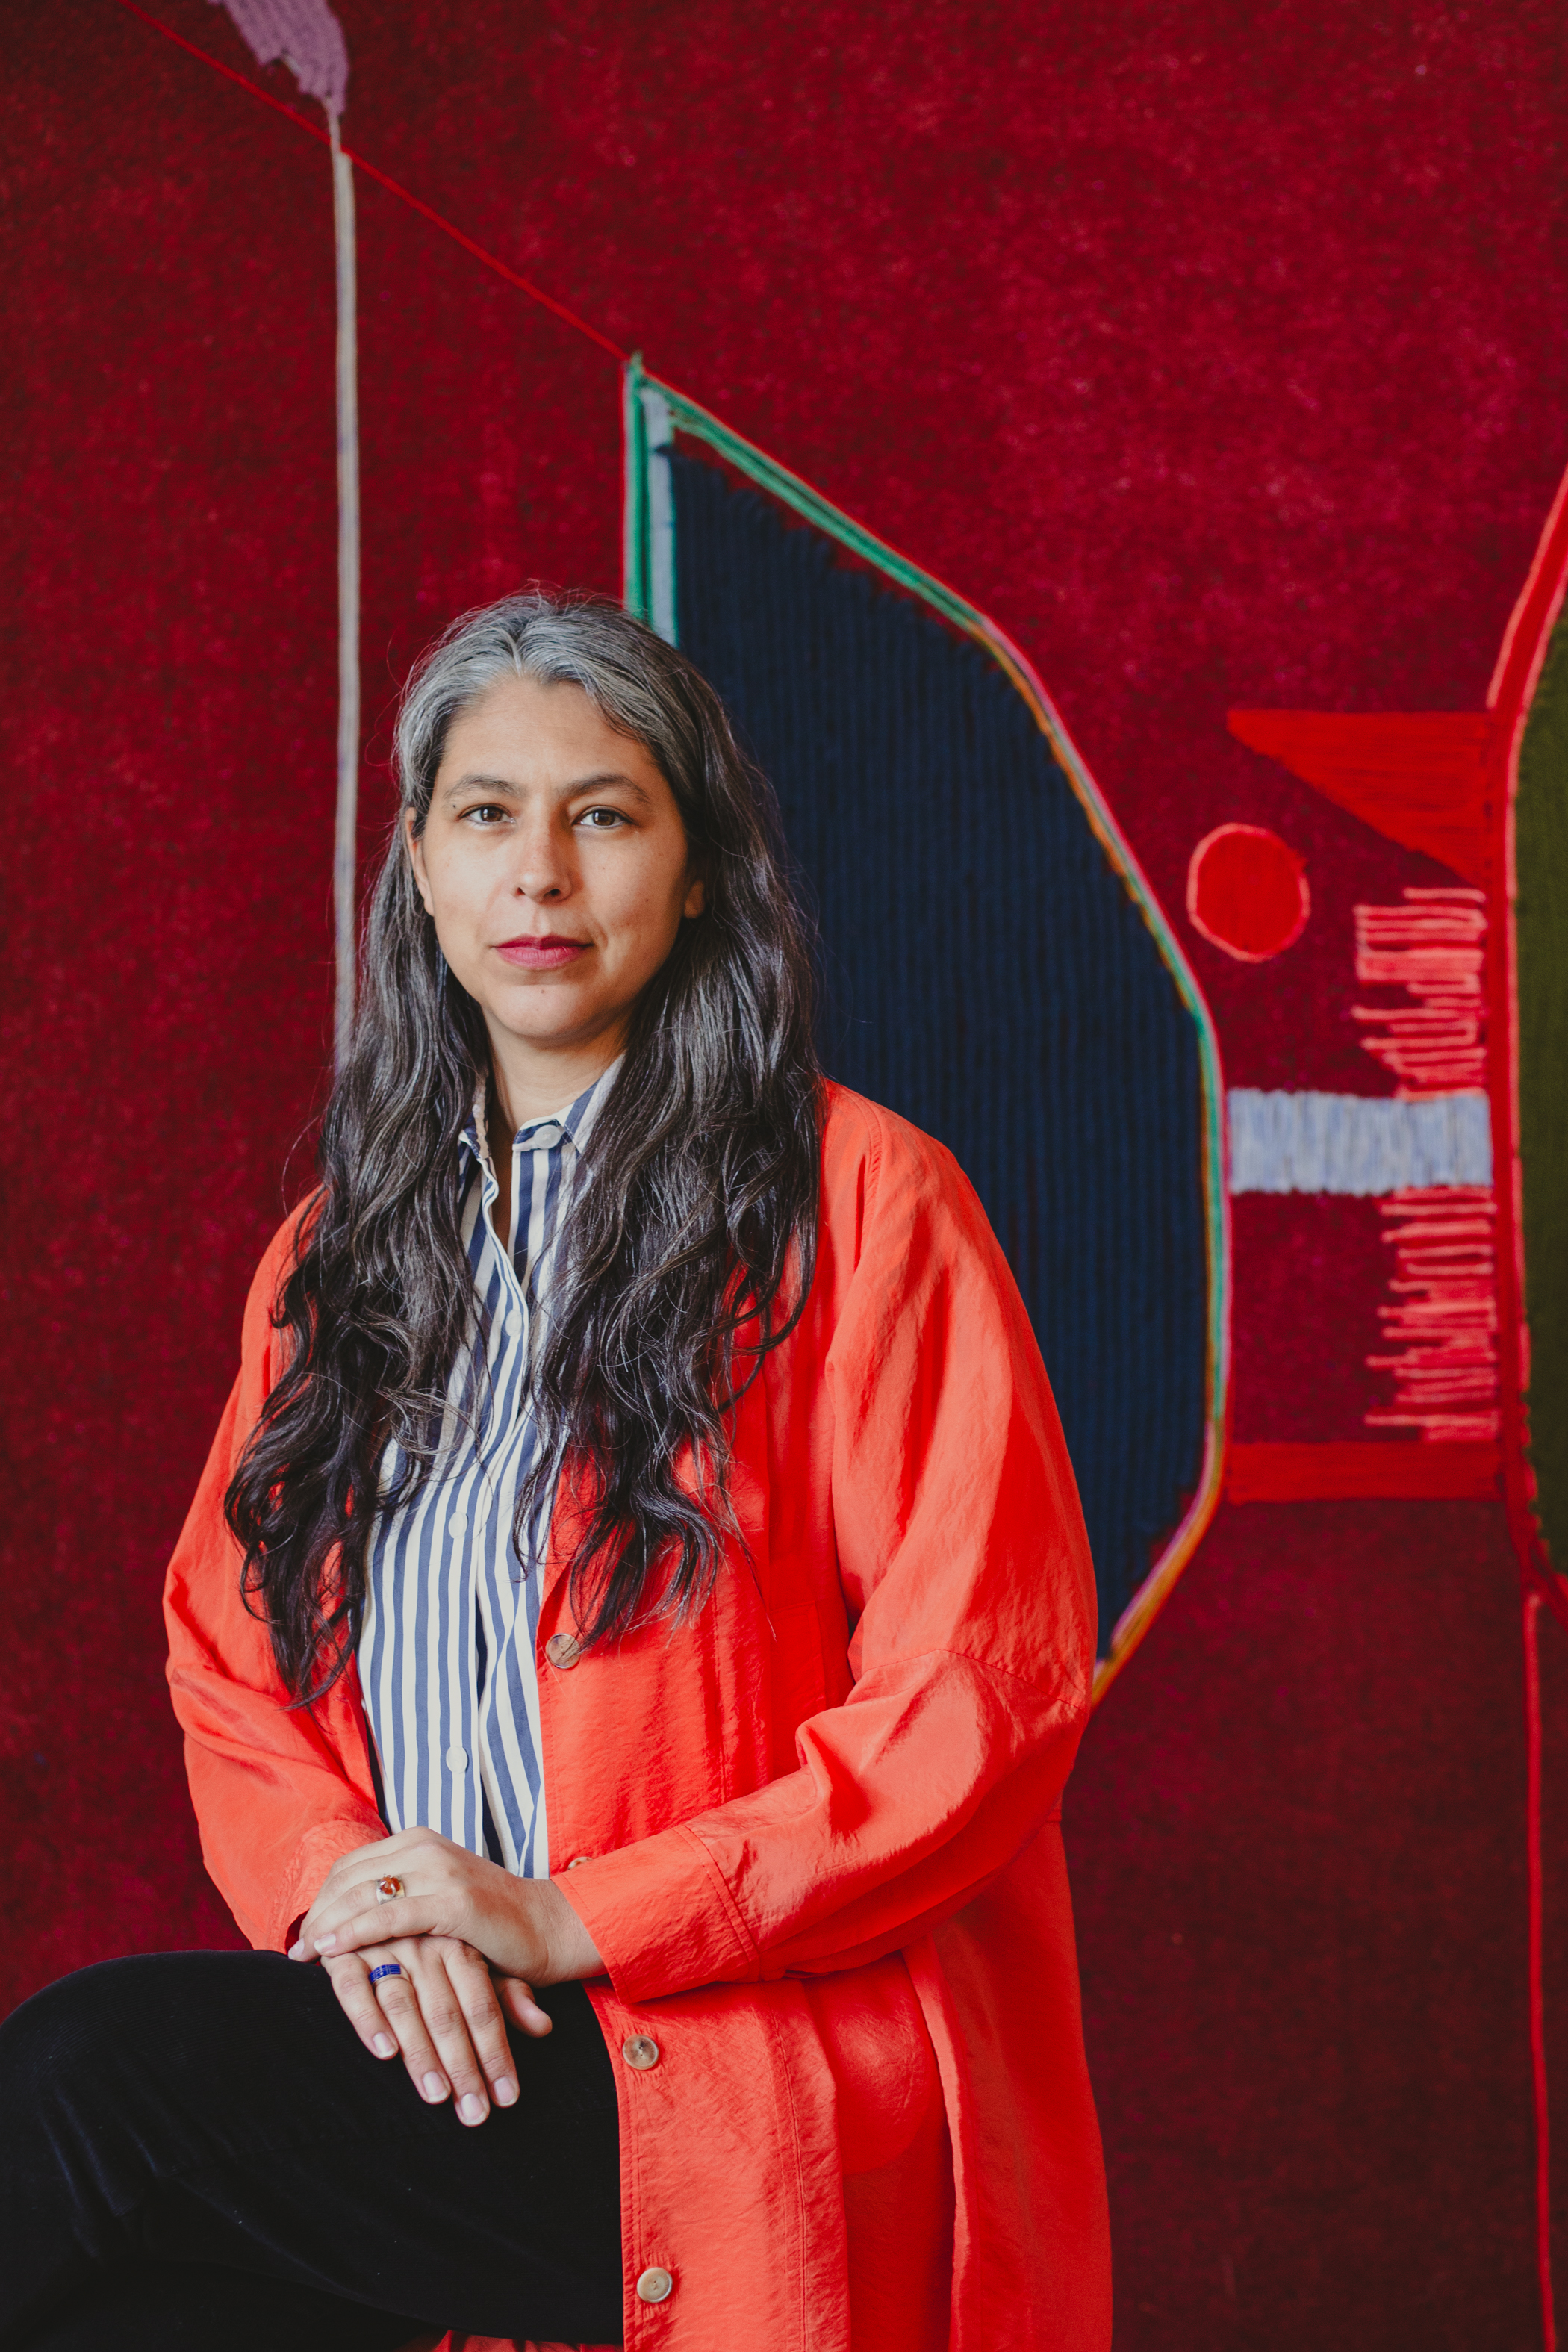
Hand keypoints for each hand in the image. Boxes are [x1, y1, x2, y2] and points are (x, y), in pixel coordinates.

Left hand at [291, 1826, 602, 1985]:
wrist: (547, 1928)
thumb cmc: (489, 1923)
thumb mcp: (438, 1897)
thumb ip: (400, 1896)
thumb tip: (350, 1916)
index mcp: (419, 1841)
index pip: (353, 1865)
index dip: (323, 1898)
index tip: (304, 1933)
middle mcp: (426, 1847)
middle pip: (350, 1877)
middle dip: (318, 1913)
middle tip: (297, 1949)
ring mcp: (441, 1871)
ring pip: (363, 1895)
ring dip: (327, 1925)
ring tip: (305, 1954)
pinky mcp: (453, 1902)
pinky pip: (390, 1916)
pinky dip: (355, 1933)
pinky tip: (330, 1951)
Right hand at [319, 1930, 553, 2126]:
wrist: (382, 1888)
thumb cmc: (437, 1940)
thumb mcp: (478, 1960)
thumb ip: (508, 1993)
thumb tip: (544, 2027)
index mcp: (460, 1947)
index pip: (483, 2006)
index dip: (496, 2053)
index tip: (506, 2098)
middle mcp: (425, 1944)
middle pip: (447, 2013)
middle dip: (463, 2067)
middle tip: (475, 2114)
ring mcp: (385, 1945)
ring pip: (405, 2005)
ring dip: (421, 2055)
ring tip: (437, 2097)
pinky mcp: (346, 1950)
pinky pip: (353, 1986)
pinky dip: (368, 2018)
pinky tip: (385, 2053)